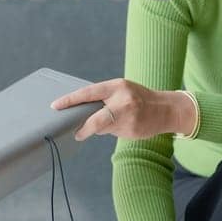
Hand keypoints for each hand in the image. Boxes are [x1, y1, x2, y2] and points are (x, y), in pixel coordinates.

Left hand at [50, 79, 191, 140]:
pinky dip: (113, 131)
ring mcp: (128, 117)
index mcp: (116, 86)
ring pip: (103, 127)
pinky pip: (113, 133)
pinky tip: (125, 126)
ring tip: (116, 121)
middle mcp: (122, 101)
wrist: (166, 109)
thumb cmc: (138, 98)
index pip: (88, 93)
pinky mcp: (132, 130)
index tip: (56, 106)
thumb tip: (81, 110)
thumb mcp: (122, 90)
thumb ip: (103, 98)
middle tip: (76, 132)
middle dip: (84, 128)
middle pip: (95, 119)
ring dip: (102, 128)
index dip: (70, 100)